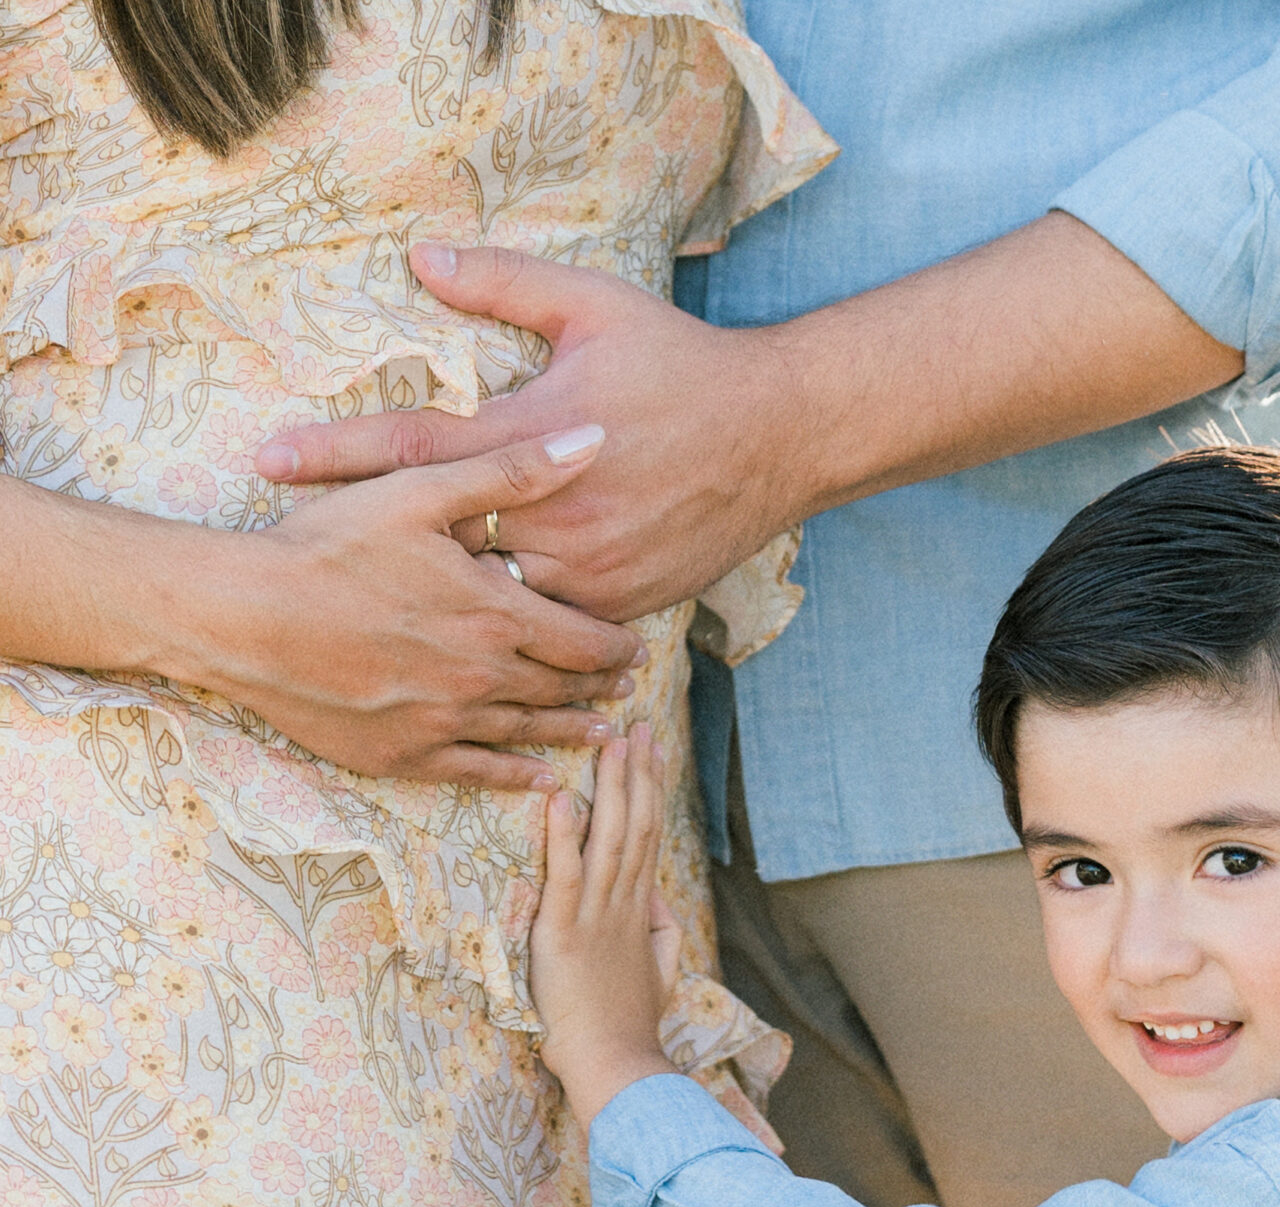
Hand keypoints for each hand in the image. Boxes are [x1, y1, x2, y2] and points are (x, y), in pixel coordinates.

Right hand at [200, 425, 646, 788]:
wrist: (247, 617)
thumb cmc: (328, 545)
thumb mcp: (422, 490)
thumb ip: (512, 472)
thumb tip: (593, 440)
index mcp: (496, 615)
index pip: (583, 640)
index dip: (616, 646)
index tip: (637, 648)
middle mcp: (484, 677)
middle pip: (562, 689)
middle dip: (599, 687)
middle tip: (625, 687)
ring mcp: (446, 722)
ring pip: (529, 732)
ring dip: (571, 731)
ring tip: (603, 733)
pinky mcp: (407, 754)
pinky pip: (478, 771)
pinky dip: (516, 774)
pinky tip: (541, 777)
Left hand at [256, 251, 798, 622]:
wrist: (777, 438)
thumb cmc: (680, 365)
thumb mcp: (592, 306)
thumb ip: (502, 282)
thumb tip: (423, 257)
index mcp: (531, 437)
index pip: (411, 445)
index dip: (334, 453)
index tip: (268, 460)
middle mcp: (552, 514)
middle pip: (435, 540)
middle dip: (368, 550)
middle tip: (298, 557)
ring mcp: (586, 570)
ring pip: (487, 598)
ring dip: (431, 604)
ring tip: (364, 611)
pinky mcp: (617, 605)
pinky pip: (546, 629)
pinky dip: (506, 630)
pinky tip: (459, 642)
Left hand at [532, 723, 683, 1124]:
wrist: (618, 1065)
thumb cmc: (630, 1028)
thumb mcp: (659, 976)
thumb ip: (663, 936)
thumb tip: (660, 905)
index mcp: (641, 912)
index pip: (649, 836)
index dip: (651, 789)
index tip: (652, 749)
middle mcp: (624, 905)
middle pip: (636, 825)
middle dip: (637, 772)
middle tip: (636, 725)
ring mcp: (596, 917)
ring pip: (609, 839)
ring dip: (610, 788)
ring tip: (610, 742)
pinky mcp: (564, 934)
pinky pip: (566, 877)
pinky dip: (565, 837)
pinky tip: (565, 799)